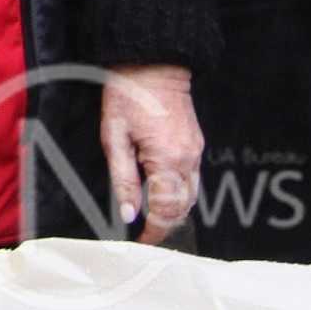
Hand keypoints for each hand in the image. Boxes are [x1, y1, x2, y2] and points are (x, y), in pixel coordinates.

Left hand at [100, 62, 202, 242]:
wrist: (152, 66)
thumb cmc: (127, 97)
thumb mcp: (114, 137)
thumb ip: (123, 178)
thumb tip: (127, 213)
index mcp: (168, 160)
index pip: (166, 211)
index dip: (154, 231)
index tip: (140, 243)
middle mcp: (189, 160)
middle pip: (183, 208)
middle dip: (166, 226)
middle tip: (144, 236)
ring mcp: (196, 153)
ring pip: (192, 196)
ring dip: (174, 211)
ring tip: (152, 220)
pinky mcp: (196, 145)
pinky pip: (192, 179)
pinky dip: (180, 193)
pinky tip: (161, 194)